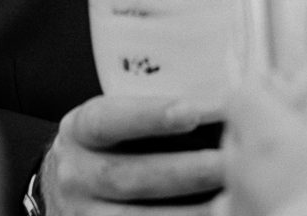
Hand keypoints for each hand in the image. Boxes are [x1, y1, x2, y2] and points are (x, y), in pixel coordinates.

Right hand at [40, 95, 222, 213]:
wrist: (76, 187)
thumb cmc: (114, 143)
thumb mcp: (118, 119)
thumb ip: (157, 111)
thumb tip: (227, 101)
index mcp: (80, 130)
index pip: (108, 120)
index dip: (149, 116)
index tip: (191, 112)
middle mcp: (76, 174)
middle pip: (130, 176)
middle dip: (185, 170)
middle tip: (229, 162)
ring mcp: (85, 214)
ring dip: (189, 210)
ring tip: (231, 198)